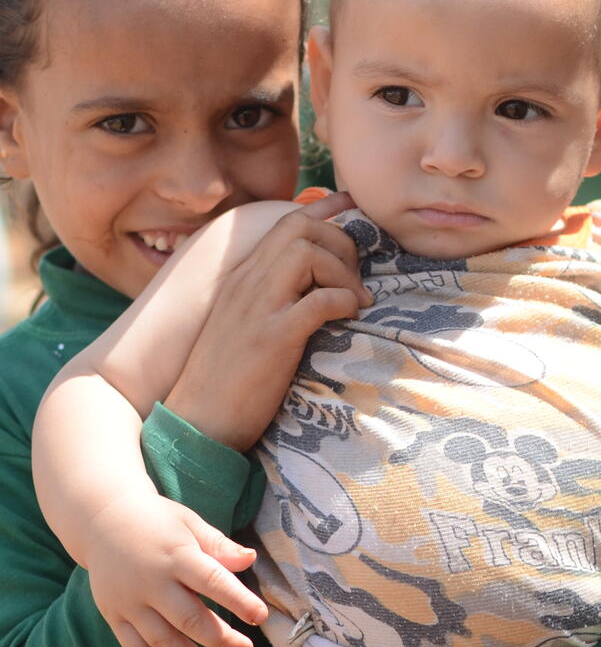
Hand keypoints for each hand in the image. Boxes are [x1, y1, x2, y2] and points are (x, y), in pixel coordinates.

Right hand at [82, 492, 267, 646]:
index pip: (213, 582)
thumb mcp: (190, 523)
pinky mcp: (113, 615)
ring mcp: (129, 602)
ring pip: (162, 641)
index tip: (260, 616)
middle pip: (190, 620)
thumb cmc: (157, 521)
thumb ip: (219, 545)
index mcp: (176, 555)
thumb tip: (251, 559)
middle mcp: (151, 582)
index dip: (239, 601)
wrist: (102, 521)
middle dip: (221, 639)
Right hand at [165, 191, 369, 450]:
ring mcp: (257, 309)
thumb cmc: (230, 377)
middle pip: (300, 227)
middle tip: (354, 279)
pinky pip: (317, 301)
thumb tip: (320, 282)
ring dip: (342, 271)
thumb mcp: (251, 322)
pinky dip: (341, 301)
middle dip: (340, 243)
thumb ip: (279, 294)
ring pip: (306, 252)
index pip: (289, 223)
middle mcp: (247, 283)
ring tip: (355, 300)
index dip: (331, 224)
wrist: (198, 423)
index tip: (354, 249)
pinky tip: (348, 316)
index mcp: (244, 277)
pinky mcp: (271, 339)